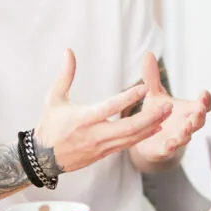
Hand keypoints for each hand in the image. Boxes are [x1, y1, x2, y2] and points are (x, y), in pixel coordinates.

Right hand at [35, 49, 172, 172]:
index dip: (128, 99)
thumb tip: (69, 51)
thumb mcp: (54, 98)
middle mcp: (95, 134)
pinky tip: (157, 126)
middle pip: (128, 127)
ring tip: (167, 113)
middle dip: (150, 117)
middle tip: (167, 105)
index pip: (110, 108)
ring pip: (132, 138)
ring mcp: (102, 146)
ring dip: (152, 125)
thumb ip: (65, 75)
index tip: (144, 88)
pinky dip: (144, 135)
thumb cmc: (50, 125)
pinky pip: (128, 145)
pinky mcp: (105, 153)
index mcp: (83, 118)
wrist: (43, 159)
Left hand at [130, 53, 210, 166]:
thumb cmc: (157, 114)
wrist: (147, 138)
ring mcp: (177, 138)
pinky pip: (170, 149)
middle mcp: (185, 124)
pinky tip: (169, 143)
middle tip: (199, 110)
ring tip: (186, 128)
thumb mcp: (154, 94)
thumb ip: (152, 77)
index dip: (205, 100)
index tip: (204, 93)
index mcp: (187, 110)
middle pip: (199, 122)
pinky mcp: (164, 149)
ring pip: (186, 137)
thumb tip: (148, 54)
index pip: (202, 105)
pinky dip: (171, 147)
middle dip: (199, 116)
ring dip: (187, 132)